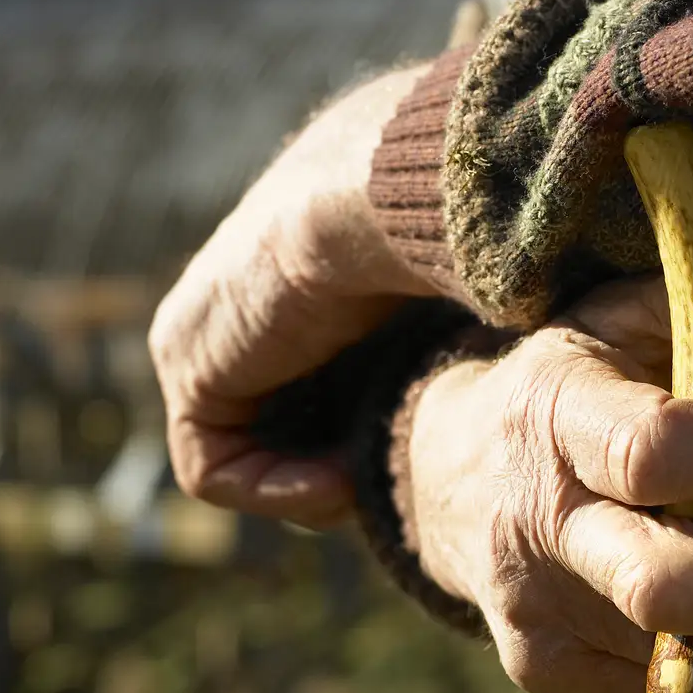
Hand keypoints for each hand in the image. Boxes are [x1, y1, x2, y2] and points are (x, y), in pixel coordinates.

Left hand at [150, 64, 434, 527]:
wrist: (388, 203)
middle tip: (399, 481)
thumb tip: (507, 395)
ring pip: (251, 453)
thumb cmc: (447, 234)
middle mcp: (246, 303)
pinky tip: (340, 479)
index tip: (427, 450)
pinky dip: (277, 490)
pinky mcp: (185, 365)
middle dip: (343, 468)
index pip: (324, 387)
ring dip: (315, 488)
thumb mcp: (459, 295)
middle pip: (287, 426)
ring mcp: (204, 332)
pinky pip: (213, 467)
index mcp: (308, 278)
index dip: (373, 437)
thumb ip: (452, 340)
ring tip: (373, 481)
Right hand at [405, 277, 692, 692]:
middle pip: (663, 587)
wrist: (449, 479)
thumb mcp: (623, 318)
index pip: (649, 452)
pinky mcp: (548, 668)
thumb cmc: (571, 388)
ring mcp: (535, 611)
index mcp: (554, 417)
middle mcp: (536, 525)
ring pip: (682, 652)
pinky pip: (673, 688)